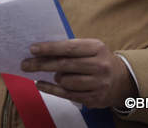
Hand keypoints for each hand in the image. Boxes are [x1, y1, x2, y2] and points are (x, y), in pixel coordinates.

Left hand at [21, 38, 136, 108]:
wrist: (121, 80)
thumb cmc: (97, 60)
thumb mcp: (89, 48)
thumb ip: (69, 48)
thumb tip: (41, 50)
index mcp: (97, 48)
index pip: (69, 48)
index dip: (49, 48)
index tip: (32, 49)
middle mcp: (100, 65)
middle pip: (65, 65)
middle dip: (42, 64)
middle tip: (25, 64)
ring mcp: (99, 83)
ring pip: (66, 81)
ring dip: (54, 77)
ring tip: (49, 74)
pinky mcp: (95, 98)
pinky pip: (67, 94)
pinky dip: (50, 89)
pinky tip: (40, 84)